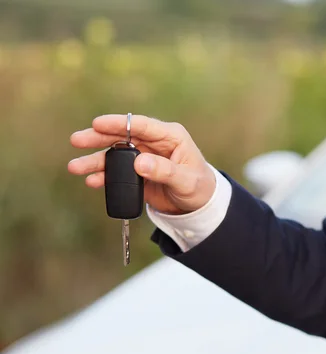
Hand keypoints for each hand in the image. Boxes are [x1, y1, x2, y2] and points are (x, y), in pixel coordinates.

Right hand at [68, 114, 215, 214]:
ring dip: (95, 161)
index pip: (141, 125)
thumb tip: (139, 162)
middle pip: (121, 137)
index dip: (118, 123)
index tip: (97, 123)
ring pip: (115, 155)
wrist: (198, 207)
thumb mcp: (186, 180)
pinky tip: (92, 181)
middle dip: (98, 138)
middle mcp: (153, 143)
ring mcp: (143, 158)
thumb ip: (164, 171)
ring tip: (75, 168)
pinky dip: (104, 177)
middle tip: (76, 140)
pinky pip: (117, 173)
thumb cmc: (199, 187)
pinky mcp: (136, 174)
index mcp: (170, 137)